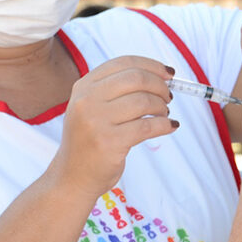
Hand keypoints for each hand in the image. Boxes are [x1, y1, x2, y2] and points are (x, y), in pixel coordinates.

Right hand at [52, 56, 176, 198]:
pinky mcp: (109, 142)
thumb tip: (160, 76)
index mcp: (84, 87)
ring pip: (144, 102)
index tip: (168, 74)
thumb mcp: (92, 108)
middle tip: (168, 97)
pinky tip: (169, 126)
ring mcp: (96, 121)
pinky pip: (148, 126)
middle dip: (160, 86)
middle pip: (136, 79)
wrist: (72, 177)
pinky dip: (164, 124)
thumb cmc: (89, 141)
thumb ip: (117, 90)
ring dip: (162, 107)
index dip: (151, 66)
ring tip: (163, 114)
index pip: (123, 63)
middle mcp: (87, 100)